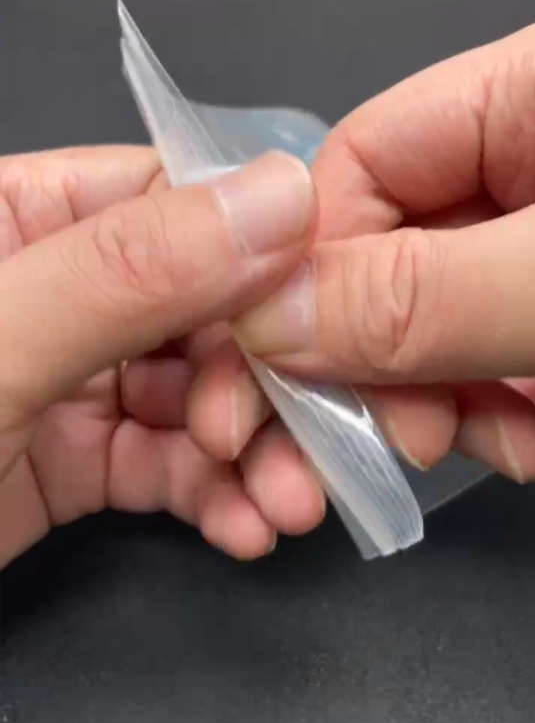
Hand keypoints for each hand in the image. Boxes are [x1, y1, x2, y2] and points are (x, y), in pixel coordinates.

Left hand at [0, 146, 324, 567]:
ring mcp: (62, 374)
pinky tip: (244, 529)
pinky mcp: (69, 458)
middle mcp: (50, 285)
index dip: (257, 258)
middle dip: (261, 381)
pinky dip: (211, 494)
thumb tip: (280, 193)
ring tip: (289, 507)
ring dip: (251, 452)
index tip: (317, 327)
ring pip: (194, 393)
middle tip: (304, 450)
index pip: (171, 201)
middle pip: (200, 305)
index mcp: (14, 215)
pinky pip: (163, 462)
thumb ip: (122, 276)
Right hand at [201, 24, 534, 485]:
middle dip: (368, 363)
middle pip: (386, 256)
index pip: (360, 164)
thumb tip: (266, 325)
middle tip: (351, 454)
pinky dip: (498, 414)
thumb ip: (423, 296)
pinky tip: (529, 444)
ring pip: (433, 322)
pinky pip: (490, 358)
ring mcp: (532, 243)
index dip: (309, 272)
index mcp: (523, 95)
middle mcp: (517, 160)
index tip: (283, 373)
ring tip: (489, 449)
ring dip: (438, 404)